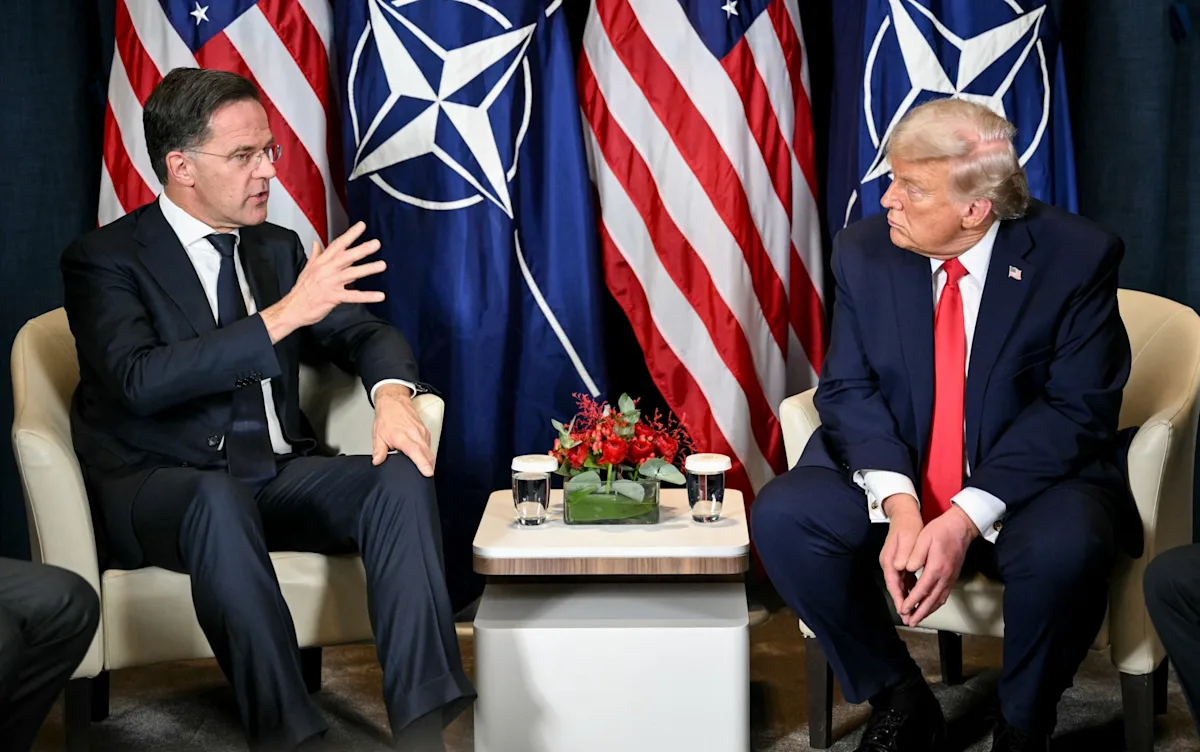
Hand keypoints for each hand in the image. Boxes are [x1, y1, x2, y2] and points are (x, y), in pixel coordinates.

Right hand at [261, 222, 385, 342]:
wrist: (292, 308)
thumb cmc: (301, 290)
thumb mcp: (307, 269)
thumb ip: (315, 255)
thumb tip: (317, 243)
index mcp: (321, 262)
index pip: (337, 245)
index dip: (350, 235)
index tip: (361, 226)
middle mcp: (326, 270)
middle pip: (346, 256)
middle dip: (361, 249)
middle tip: (376, 243)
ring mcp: (329, 283)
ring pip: (351, 273)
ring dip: (367, 269)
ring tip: (382, 265)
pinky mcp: (332, 297)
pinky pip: (353, 296)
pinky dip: (367, 296)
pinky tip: (379, 295)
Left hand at [371, 384, 433, 476]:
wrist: (393, 402)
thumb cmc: (387, 417)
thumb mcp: (378, 435)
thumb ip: (379, 451)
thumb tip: (377, 462)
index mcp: (403, 436)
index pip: (416, 452)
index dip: (423, 464)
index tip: (428, 472)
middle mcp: (415, 434)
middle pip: (427, 453)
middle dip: (429, 466)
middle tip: (427, 476)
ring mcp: (422, 432)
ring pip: (429, 449)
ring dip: (429, 460)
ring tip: (425, 468)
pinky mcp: (425, 430)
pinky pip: (429, 444)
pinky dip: (427, 452)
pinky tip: (423, 456)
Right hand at [879, 494, 922, 615]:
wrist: (904, 513)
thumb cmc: (907, 525)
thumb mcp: (907, 539)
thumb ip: (904, 554)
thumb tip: (901, 568)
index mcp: (890, 560)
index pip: (893, 584)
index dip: (900, 599)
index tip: (905, 611)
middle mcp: (890, 563)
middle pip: (896, 588)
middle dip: (903, 604)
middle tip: (910, 619)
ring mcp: (895, 563)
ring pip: (902, 585)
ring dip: (908, 598)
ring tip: (915, 612)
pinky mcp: (901, 561)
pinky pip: (906, 580)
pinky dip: (912, 588)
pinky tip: (918, 595)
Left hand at [898, 505, 978, 626]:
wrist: (961, 526)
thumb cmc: (941, 530)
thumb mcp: (924, 538)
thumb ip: (915, 555)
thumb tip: (907, 569)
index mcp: (936, 568)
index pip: (922, 590)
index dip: (912, 602)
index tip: (903, 610)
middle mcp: (945, 576)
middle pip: (932, 600)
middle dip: (920, 613)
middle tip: (910, 622)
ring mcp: (951, 577)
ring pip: (939, 600)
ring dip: (928, 611)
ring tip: (918, 619)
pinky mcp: (953, 576)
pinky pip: (944, 595)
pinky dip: (936, 604)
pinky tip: (930, 607)